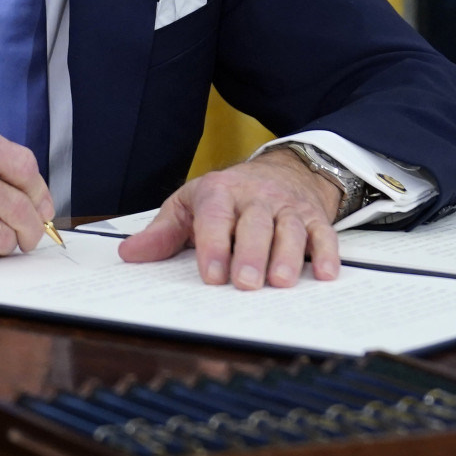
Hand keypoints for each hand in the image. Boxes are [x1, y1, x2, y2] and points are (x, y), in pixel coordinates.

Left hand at [117, 149, 341, 288]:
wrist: (280, 171)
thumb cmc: (227, 197)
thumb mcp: (189, 205)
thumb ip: (162, 233)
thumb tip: (129, 254)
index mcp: (219, 193)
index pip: (215, 217)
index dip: (213, 246)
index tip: (212, 276)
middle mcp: (255, 197)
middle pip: (255, 224)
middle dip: (250, 253)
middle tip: (245, 284)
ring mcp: (287, 207)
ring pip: (289, 229)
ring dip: (287, 256)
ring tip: (281, 282)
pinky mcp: (314, 218)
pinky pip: (323, 234)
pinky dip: (326, 253)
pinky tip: (324, 274)